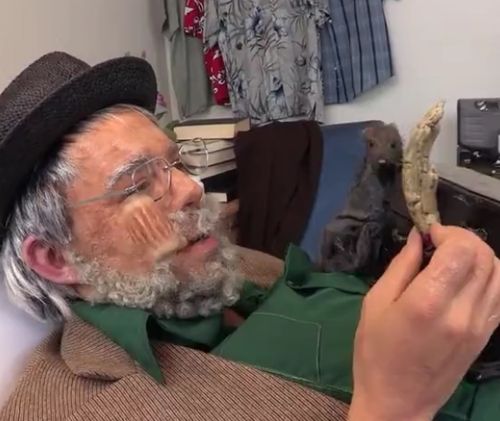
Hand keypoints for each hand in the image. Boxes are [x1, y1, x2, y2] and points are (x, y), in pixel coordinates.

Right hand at [348, 224, 499, 420]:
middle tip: (440, 241)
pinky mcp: (487, 334)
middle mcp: (462, 312)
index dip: (449, 233)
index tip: (430, 234)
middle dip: (464, 239)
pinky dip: (490, 275)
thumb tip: (418, 238)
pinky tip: (467, 277)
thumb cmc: (376, 351)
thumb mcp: (375, 303)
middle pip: (484, 257)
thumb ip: (401, 266)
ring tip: (454, 257)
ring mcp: (480, 325)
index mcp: (427, 302)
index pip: (461, 251)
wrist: (398, 400)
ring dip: (479, 255)